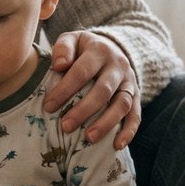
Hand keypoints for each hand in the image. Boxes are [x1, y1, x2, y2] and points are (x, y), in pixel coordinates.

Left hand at [44, 31, 140, 148]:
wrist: (112, 48)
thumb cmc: (83, 49)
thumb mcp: (72, 40)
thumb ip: (63, 48)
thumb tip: (59, 65)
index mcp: (99, 51)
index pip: (82, 71)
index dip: (65, 90)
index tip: (48, 106)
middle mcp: (118, 66)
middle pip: (103, 90)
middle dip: (84, 110)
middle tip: (65, 126)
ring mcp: (129, 82)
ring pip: (122, 104)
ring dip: (106, 123)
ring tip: (89, 139)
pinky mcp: (136, 96)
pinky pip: (136, 114)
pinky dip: (129, 131)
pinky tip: (117, 145)